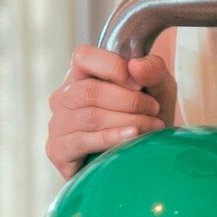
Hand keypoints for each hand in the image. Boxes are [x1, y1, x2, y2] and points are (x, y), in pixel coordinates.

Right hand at [48, 45, 176, 176]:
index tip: (140, 84)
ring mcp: (58, 124)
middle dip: (129, 100)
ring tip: (153, 126)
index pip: (84, 57)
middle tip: (154, 110)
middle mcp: (64, 97)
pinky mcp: (58, 150)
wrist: (142, 159)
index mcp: (81, 75)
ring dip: (128, 121)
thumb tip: (135, 66)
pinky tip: (132, 137)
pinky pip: (83, 141)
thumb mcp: (158, 88)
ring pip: (91, 117)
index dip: (113, 67)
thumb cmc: (145, 117)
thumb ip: (152, 70)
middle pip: (90, 91)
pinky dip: (112, 138)